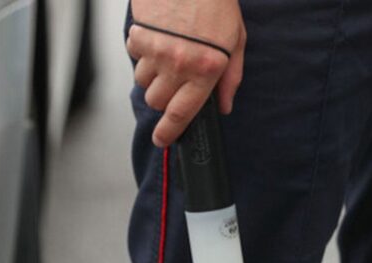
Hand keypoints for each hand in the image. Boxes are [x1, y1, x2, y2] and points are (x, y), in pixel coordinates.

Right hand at [127, 0, 246, 147]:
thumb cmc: (217, 4)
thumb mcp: (236, 41)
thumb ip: (230, 78)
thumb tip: (224, 107)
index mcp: (206, 70)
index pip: (181, 114)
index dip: (168, 132)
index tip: (161, 140)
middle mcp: (179, 64)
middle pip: (157, 102)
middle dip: (163, 98)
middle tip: (174, 81)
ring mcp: (156, 50)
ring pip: (144, 81)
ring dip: (153, 74)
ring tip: (168, 53)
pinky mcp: (139, 35)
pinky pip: (134, 56)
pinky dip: (143, 51)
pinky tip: (158, 36)